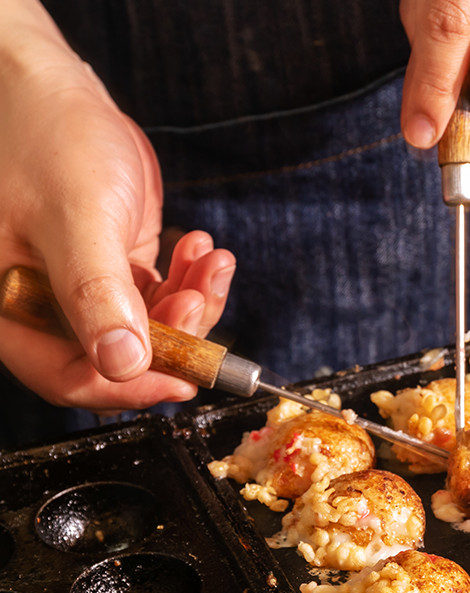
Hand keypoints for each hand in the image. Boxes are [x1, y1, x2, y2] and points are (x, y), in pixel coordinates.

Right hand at [0, 0, 235, 411]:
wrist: (49, 89)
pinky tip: (202, 250)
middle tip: (201, 296)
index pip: (72, 378)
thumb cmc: (44, 138)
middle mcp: (47, 308)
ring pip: (151, 328)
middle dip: (174, 334)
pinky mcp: (113, 268)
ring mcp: (84, 289)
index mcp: (12, 309)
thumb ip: (96, 294)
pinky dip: (190, 279)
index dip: (132, 386)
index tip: (185, 376)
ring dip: (192, 302)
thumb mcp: (75, 216)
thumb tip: (123, 363)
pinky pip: (160, 295)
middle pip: (122, 358)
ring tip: (211, 262)